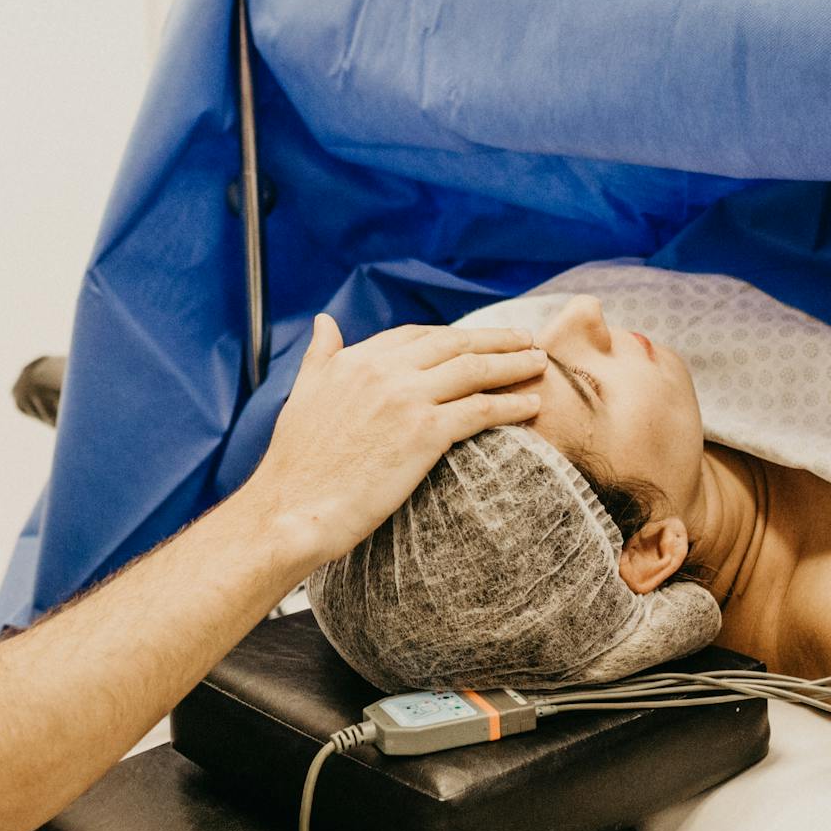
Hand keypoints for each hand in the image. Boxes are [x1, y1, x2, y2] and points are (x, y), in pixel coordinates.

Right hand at [239, 316, 544, 567]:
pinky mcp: (424, 432)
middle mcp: (383, 370)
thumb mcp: (302, 393)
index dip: (453, 336)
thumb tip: (326, 322)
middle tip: (527, 339)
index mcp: (355, 359)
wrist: (291, 508)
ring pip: (474, 370)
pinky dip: (511, 403)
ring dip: (514, 363)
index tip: (478, 340)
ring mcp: (406, 398)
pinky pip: (480, 410)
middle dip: (497, 339)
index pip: (417, 336)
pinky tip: (532, 404)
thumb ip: (321, 355)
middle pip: (455, 343)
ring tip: (540, 364)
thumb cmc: (295, 464)